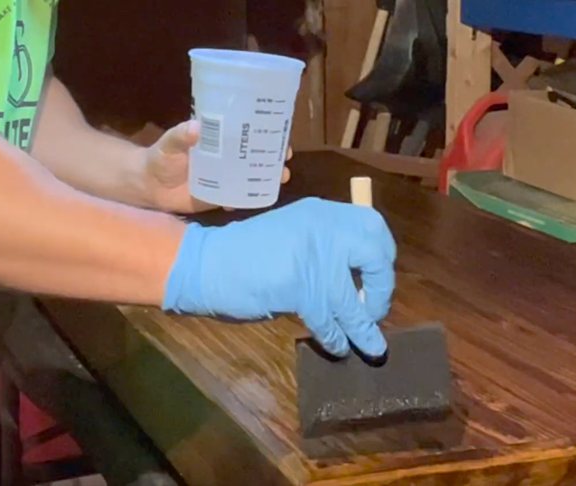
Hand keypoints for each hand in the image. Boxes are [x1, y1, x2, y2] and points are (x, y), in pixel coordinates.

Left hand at [144, 120, 291, 213]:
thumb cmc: (160, 158)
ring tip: (281, 179)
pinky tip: (258, 200)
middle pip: (257, 157)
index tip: (282, 136)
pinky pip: (239, 199)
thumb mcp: (169, 144)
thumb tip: (196, 127)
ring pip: (253, 178)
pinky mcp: (220, 198)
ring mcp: (225, 180)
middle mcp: (226, 159)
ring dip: (268, 179)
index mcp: (219, 142)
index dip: (267, 134)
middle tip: (285, 161)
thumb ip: (181, 136)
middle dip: (274, 159)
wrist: (149, 187)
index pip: (247, 134)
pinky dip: (249, 200)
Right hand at [163, 197, 395, 357]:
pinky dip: (337, 338)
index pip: (372, 225)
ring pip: (353, 300)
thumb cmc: (247, 252)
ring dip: (364, 328)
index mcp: (322, 213)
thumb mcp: (293, 234)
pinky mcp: (300, 288)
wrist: (206, 262)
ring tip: (372, 346)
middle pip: (375, 256)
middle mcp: (323, 228)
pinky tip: (338, 347)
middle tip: (376, 308)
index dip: (383, 254)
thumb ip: (324, 246)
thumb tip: (360, 279)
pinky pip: (329, 320)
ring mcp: (312, 257)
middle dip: (382, 288)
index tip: (378, 276)